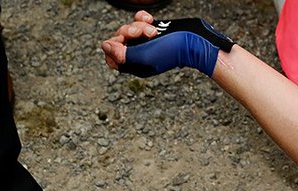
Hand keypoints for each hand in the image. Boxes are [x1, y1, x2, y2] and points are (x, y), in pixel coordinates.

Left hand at [101, 12, 233, 77]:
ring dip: (138, 25)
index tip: (121, 43)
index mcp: (135, 66)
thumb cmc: (171, 51)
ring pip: (129, 28)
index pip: (111, 58)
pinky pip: (138, 20)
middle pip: (118, 41)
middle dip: (126, 33)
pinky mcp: (152, 30)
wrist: (193, 41)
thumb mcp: (144, 56)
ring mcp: (146, 42)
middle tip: (138, 34)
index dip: (112, 48)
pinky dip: (143, 18)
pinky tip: (151, 21)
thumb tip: (104, 46)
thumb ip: (121, 54)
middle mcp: (139, 55)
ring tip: (152, 30)